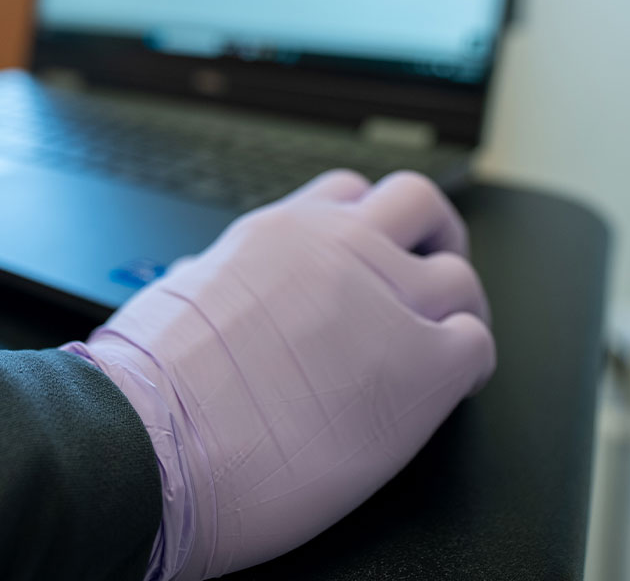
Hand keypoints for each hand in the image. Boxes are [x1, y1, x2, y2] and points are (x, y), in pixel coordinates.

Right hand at [65, 170, 494, 579]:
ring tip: (442, 344)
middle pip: (417, 202)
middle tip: (430, 272)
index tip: (373, 252)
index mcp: (281, 232)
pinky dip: (469, 365)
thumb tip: (199, 276)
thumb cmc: (153, 378)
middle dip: (433, 235)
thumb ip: (211, 276)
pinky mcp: (421, 367)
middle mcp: (339, 248)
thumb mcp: (176, 293)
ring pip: (461, 277)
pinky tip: (444, 391)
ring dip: (458, 308)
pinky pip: (476, 346)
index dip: (369, 222)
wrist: (158, 437)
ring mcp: (385, 300)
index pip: (349, 192)